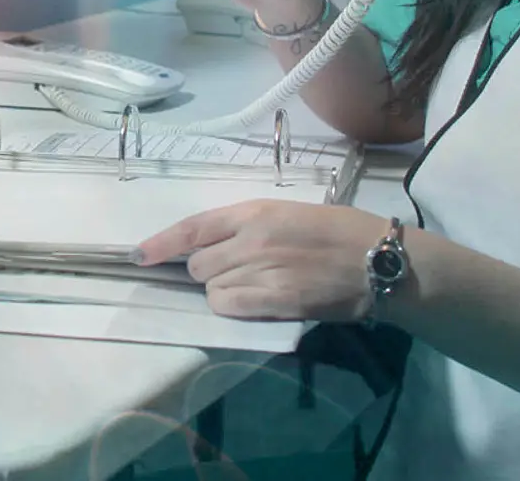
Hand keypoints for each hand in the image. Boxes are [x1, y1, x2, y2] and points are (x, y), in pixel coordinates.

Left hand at [136, 199, 385, 321]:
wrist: (379, 261)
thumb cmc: (339, 232)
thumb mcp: (287, 214)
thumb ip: (247, 228)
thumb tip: (211, 247)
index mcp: (253, 211)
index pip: (192, 227)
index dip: (161, 243)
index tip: (139, 255)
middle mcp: (251, 238)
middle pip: (198, 264)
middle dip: (208, 271)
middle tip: (236, 272)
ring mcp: (262, 270)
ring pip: (211, 288)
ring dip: (223, 291)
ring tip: (256, 287)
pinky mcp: (276, 300)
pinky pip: (229, 307)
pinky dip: (233, 307)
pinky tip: (255, 303)